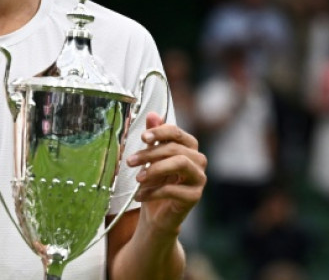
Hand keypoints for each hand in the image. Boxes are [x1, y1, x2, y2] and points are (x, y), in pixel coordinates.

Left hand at [126, 111, 206, 234]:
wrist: (155, 213)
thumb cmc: (153, 182)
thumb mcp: (149, 158)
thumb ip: (153, 137)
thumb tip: (152, 115)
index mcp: (187, 147)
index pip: (177, 132)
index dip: (160, 131)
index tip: (142, 137)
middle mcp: (198, 161)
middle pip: (175, 148)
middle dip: (149, 154)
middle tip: (130, 161)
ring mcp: (199, 179)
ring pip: (180, 163)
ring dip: (154, 169)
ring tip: (137, 179)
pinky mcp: (195, 196)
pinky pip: (174, 189)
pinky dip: (153, 191)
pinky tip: (140, 195)